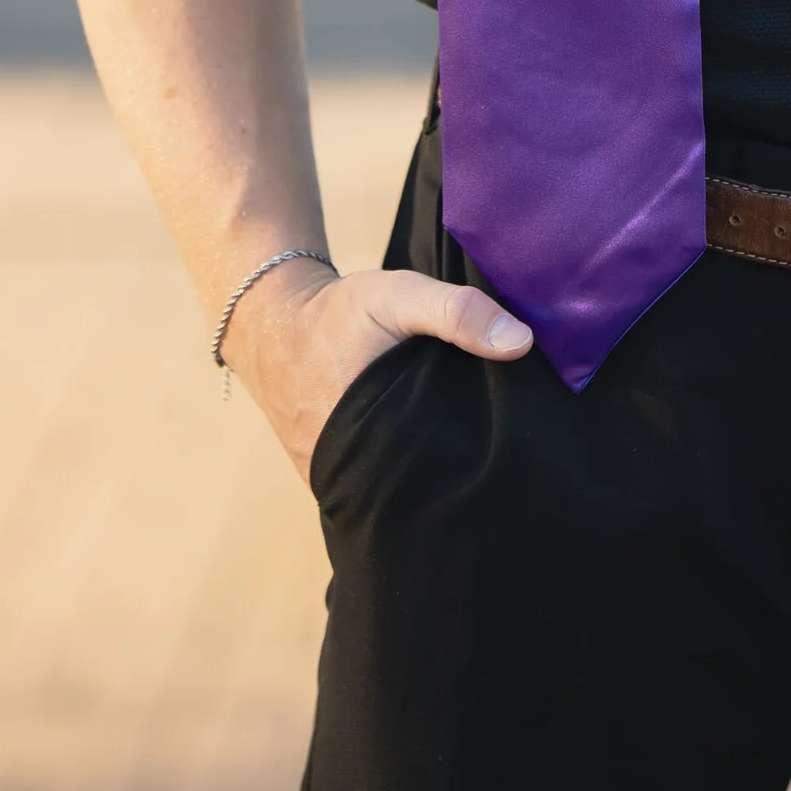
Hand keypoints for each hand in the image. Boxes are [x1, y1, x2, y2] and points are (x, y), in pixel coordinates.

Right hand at [223, 259, 530, 476]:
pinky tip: (430, 461)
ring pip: (395, 493)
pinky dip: (400, 475)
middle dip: (456, 482)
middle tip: (505, 469)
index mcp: (369, 442)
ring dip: (426, 481)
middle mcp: (347, 474)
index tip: (515, 460)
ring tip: (475, 469)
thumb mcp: (397, 296)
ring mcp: (332, 481)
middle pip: (419, 493)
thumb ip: (455, 312)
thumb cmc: (337, 313)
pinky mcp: (327, 476)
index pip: (438, 477)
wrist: (271, 325)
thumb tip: (520, 343)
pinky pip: (371, 486)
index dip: (475, 471)